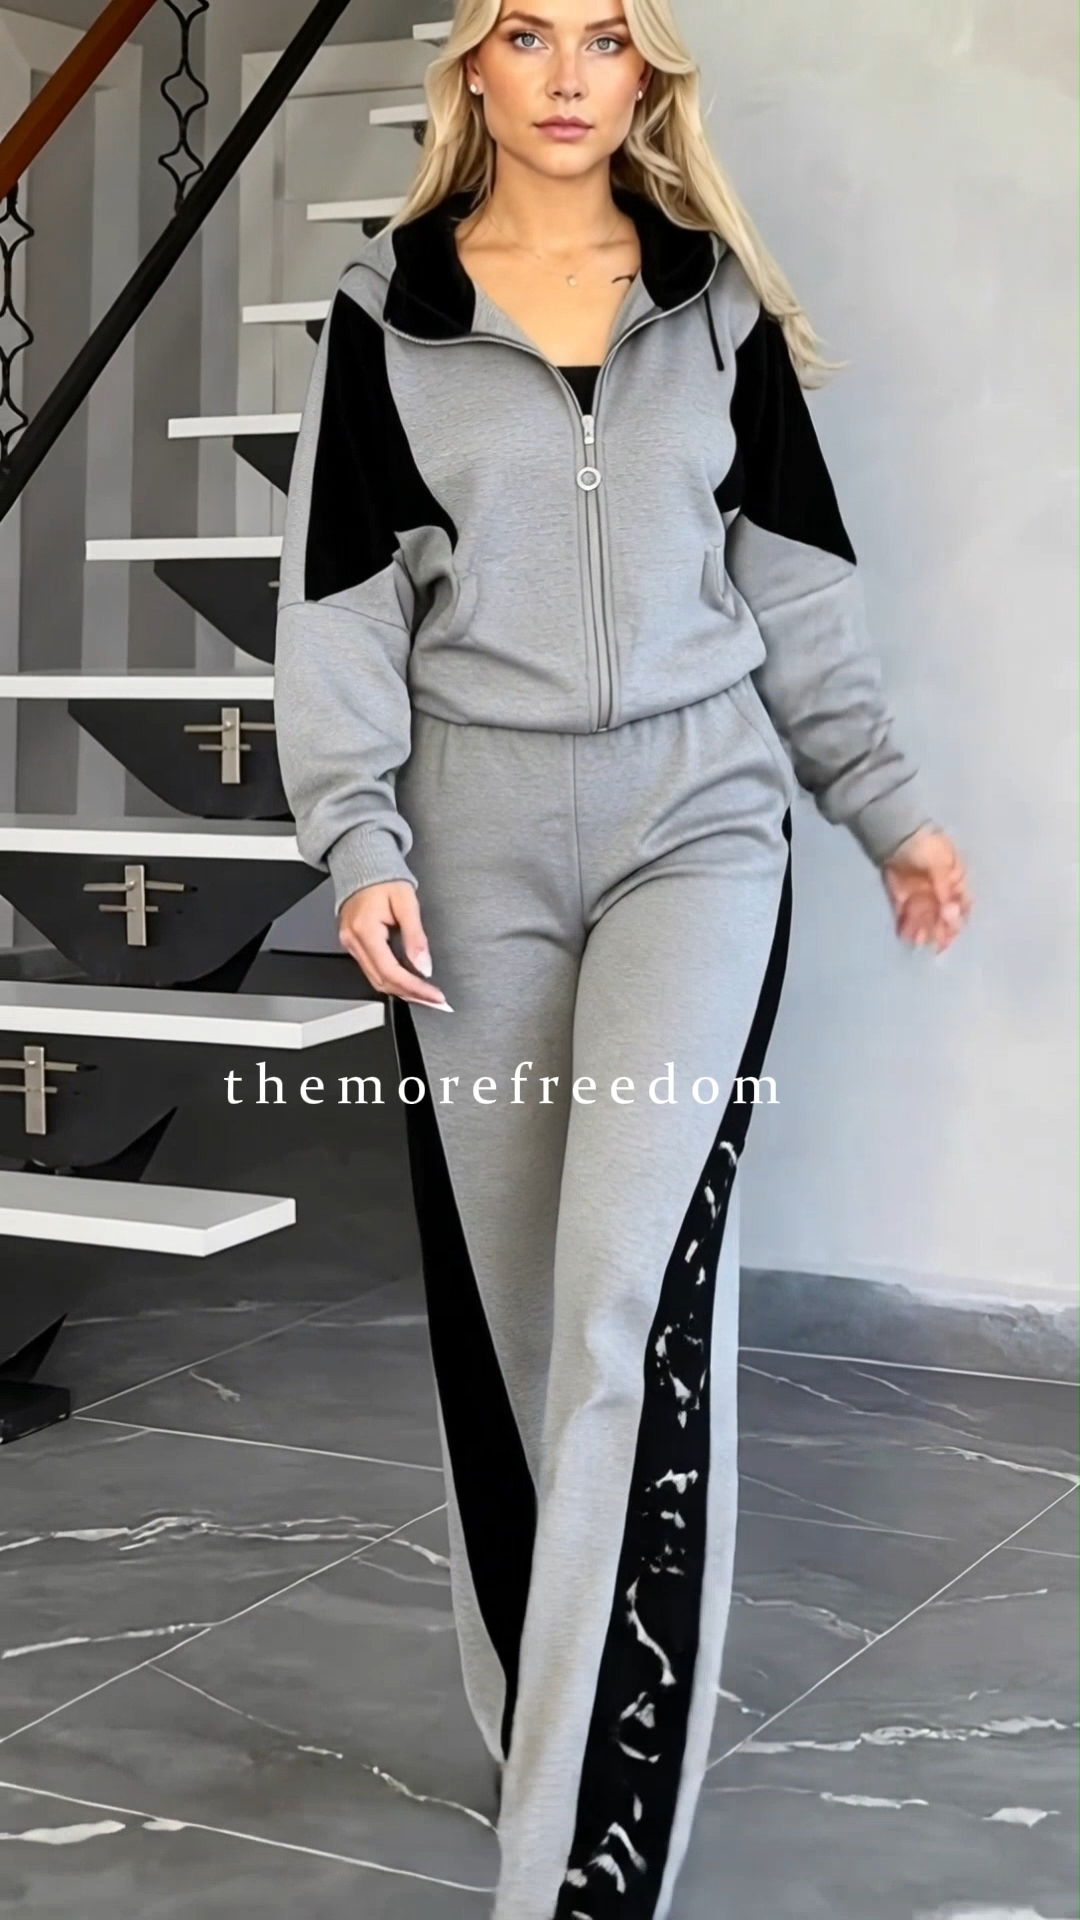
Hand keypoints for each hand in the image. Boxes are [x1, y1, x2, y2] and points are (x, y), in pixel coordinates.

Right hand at [337, 881, 452, 1008]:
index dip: (415, 988)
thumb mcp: (407, 903)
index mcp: (364, 930)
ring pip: (376, 980)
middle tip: (436, 1001)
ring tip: (426, 995)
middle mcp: (353, 941)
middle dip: (411, 995)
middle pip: (382, 982)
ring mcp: (350, 944)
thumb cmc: (383, 878)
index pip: (391, 971)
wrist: (364, 863)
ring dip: (403, 991)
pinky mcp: (354, 944)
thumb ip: (415, 937)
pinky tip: (410, 981)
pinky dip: (393, 980)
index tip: (435, 995)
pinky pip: (373, 970)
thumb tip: (423, 966)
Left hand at [881, 825, 972, 952]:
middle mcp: (938, 888)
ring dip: (922, 930)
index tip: (953, 932)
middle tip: (935, 944)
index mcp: (954, 878)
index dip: (958, 920)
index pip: (961, 904)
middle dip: (939, 929)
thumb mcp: (941, 866)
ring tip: (917, 942)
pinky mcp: (900, 894)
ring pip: (923, 916)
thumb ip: (945, 892)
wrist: (894, 832)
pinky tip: (904, 935)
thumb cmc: (925, 845)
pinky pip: (905, 912)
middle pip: (941, 914)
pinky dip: (905, 924)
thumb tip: (953, 917)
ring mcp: (918, 891)